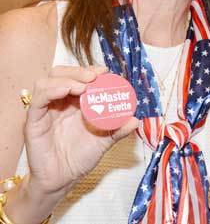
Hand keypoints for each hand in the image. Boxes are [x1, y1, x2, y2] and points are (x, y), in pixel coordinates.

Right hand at [22, 65, 138, 204]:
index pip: (77, 77)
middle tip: (95, 76)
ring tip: (84, 85)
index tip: (106, 72)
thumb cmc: (80, 158)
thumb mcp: (104, 141)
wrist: (63, 180)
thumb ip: (118, 130)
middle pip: (61, 74)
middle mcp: (58, 103)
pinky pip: (38, 101)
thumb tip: (135, 120)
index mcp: (73, 103)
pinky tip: (67, 91)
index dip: (90, 70)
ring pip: (47, 82)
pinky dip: (52, 91)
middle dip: (79, 70)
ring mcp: (44, 111)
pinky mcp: (33, 122)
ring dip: (66, 78)